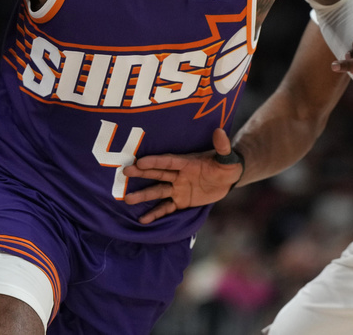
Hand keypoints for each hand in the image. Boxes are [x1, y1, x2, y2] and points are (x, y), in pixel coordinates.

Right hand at [122, 128, 242, 223]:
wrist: (227, 179)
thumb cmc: (227, 166)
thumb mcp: (227, 158)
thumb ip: (223, 147)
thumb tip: (220, 131)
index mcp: (187, 162)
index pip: (169, 161)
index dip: (156, 161)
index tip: (140, 161)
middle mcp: (179, 174)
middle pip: (158, 173)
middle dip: (142, 172)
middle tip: (125, 171)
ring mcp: (178, 188)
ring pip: (158, 191)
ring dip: (143, 195)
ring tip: (127, 199)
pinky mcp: (180, 201)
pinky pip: (166, 208)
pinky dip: (155, 214)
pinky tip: (143, 220)